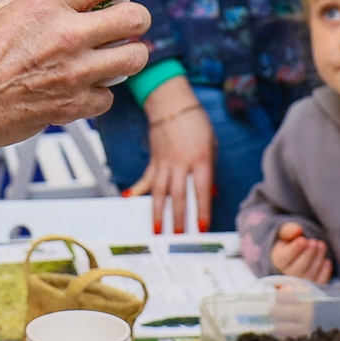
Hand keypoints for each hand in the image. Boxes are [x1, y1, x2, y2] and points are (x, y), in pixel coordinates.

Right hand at [0, 0, 148, 163]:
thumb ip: (30, 1)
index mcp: (46, 4)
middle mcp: (66, 35)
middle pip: (133, 18)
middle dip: (139, 17)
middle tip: (133, 20)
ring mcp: (74, 72)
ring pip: (133, 58)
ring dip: (131, 55)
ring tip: (121, 54)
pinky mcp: (74, 105)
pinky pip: (108, 96)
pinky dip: (101, 93)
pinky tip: (88, 87)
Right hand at [131, 76, 214, 233]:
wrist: (172, 103)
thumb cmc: (196, 123)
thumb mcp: (211, 144)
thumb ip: (210, 170)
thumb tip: (210, 193)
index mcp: (200, 159)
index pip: (201, 190)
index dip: (202, 210)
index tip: (203, 227)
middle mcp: (181, 163)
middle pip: (178, 195)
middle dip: (178, 218)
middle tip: (178, 237)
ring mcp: (165, 162)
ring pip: (160, 192)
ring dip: (158, 212)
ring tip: (157, 230)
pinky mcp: (154, 160)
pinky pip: (145, 178)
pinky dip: (137, 190)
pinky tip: (129, 199)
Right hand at [269, 222, 332, 283]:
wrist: (297, 253)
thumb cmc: (290, 241)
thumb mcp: (286, 233)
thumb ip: (289, 230)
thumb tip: (297, 230)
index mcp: (278, 261)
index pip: (284, 258)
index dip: (294, 250)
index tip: (303, 240)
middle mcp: (287, 275)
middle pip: (298, 269)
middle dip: (308, 254)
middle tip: (314, 242)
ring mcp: (301, 283)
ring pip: (309, 275)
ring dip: (317, 260)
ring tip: (321, 245)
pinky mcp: (313, 286)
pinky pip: (319, 282)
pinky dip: (325, 272)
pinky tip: (326, 261)